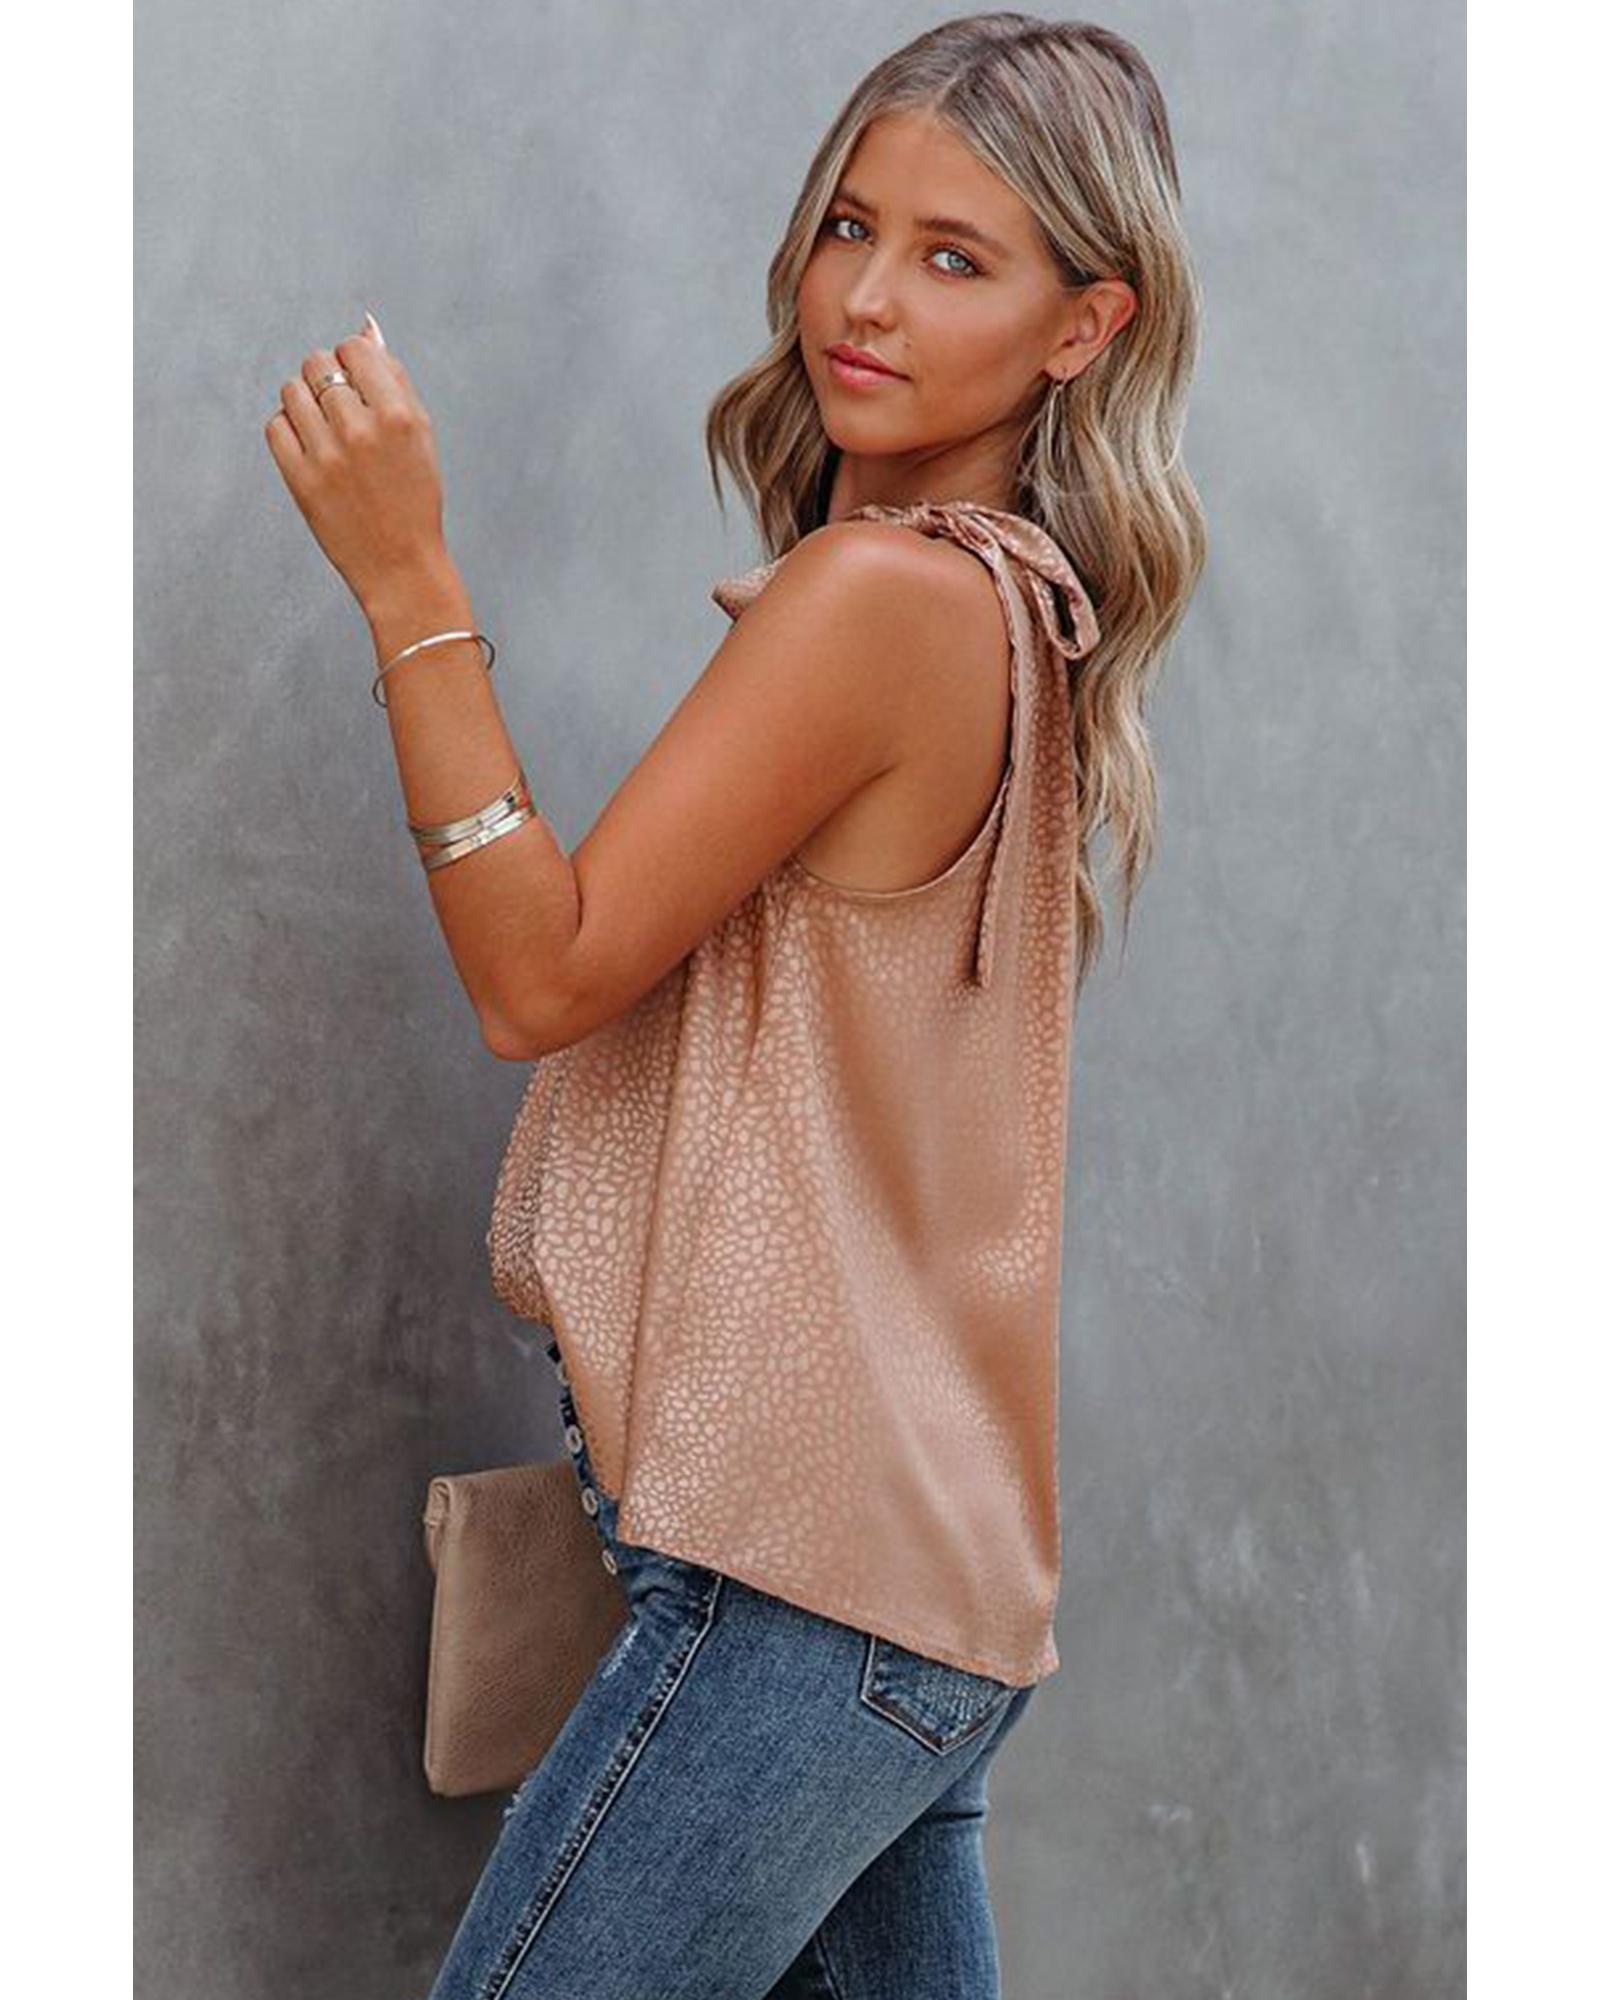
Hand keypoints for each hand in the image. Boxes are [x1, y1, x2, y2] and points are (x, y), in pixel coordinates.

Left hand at [263, 316, 450, 617]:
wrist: (401, 565)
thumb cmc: (413, 495)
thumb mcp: (419, 434)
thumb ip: (393, 378)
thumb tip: (366, 325)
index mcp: (399, 416)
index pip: (354, 349)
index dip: (354, 361)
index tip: (360, 386)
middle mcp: (361, 430)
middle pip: (317, 362)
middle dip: (326, 376)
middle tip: (341, 409)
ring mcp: (327, 456)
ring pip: (291, 390)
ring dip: (305, 402)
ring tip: (326, 430)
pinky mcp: (300, 479)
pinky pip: (276, 425)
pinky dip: (289, 430)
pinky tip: (311, 448)